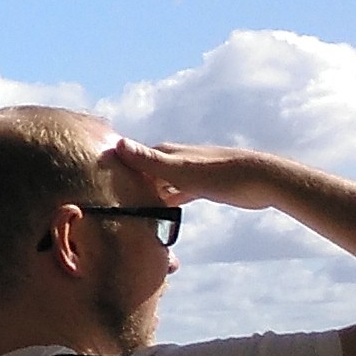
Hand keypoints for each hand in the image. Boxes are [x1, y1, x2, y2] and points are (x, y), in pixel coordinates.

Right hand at [109, 141, 284, 209]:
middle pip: (143, 171)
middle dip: (128, 183)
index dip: (113, 168)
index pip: (130, 158)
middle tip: (108, 202)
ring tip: (129, 211)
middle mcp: (174, 159)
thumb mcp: (180, 170)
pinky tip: (160, 212)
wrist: (261, 179)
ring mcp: (188, 173)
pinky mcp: (201, 186)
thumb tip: (116, 143)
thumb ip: (148, 160)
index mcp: (165, 153)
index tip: (93, 180)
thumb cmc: (220, 174)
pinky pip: (176, 193)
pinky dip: (166, 201)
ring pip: (159, 184)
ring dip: (147, 195)